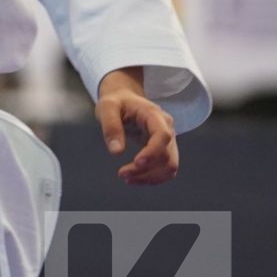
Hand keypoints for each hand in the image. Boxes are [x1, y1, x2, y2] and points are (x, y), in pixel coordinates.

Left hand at [97, 67, 178, 184]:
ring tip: (127, 178)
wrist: (125, 98)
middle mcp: (167, 128)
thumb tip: (116, 152)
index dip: (153, 152)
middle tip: (122, 174)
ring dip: (150, 177)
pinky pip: (165, 168)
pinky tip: (135, 178)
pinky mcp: (164, 149)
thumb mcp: (106, 108)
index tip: (137, 163)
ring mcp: (168, 140)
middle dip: (146, 170)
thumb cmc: (116, 102)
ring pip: (169, 165)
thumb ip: (111, 127)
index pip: (163, 136)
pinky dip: (153, 177)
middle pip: (167, 155)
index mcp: (154, 115)